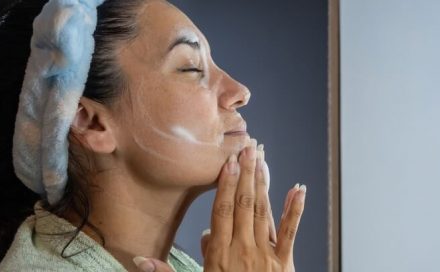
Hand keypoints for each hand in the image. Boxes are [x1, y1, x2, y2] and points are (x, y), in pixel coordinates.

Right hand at [202, 139, 306, 270]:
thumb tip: (141, 259)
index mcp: (220, 256)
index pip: (222, 212)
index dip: (225, 186)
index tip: (229, 163)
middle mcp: (243, 251)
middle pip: (244, 205)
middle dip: (246, 174)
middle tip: (248, 147)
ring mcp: (265, 256)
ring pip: (263, 212)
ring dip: (263, 183)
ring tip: (263, 159)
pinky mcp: (284, 264)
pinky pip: (290, 232)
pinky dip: (294, 209)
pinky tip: (299, 189)